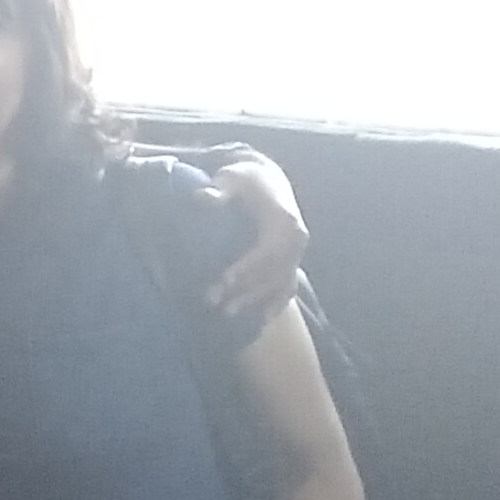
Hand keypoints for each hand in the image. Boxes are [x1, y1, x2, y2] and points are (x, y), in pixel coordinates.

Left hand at [201, 159, 310, 323]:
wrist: (269, 179)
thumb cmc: (247, 180)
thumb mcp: (233, 178)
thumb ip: (220, 190)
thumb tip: (202, 196)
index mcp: (285, 220)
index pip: (267, 251)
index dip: (246, 268)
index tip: (223, 282)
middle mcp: (297, 240)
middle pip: (272, 272)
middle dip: (245, 289)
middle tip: (214, 301)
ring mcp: (297, 253)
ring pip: (279, 283)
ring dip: (255, 300)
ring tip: (228, 313)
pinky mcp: (293, 261)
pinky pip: (288, 287)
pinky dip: (276, 303)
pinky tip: (261, 321)